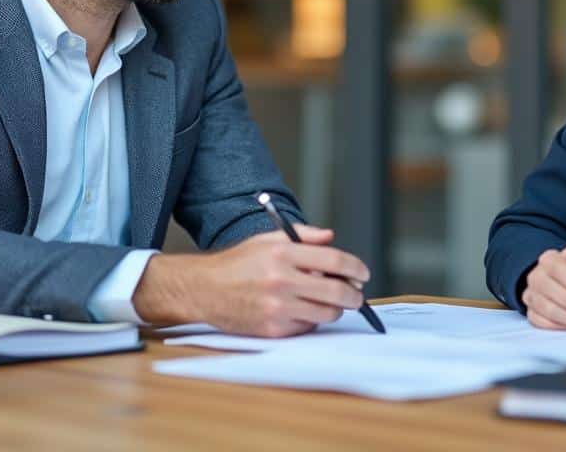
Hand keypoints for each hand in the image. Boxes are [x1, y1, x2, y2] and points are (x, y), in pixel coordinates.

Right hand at [133, 225, 369, 337]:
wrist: (203, 289)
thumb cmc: (236, 264)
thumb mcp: (268, 240)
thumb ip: (303, 236)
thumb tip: (331, 238)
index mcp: (283, 253)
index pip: (334, 260)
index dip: (355, 267)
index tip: (362, 273)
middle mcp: (282, 280)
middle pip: (337, 291)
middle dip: (354, 295)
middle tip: (356, 295)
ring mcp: (278, 307)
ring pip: (327, 313)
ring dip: (334, 309)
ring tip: (328, 302)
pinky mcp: (273, 328)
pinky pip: (307, 327)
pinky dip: (311, 320)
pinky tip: (300, 310)